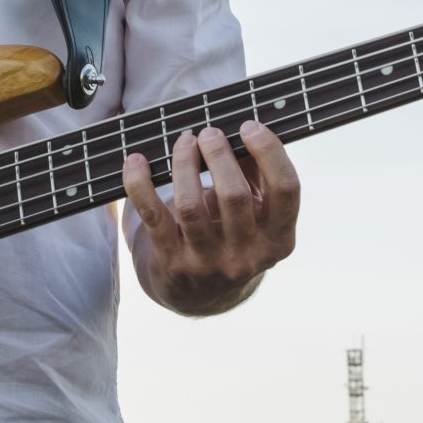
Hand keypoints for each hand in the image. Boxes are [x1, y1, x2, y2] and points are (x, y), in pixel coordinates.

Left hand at [121, 120, 299, 315]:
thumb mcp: (256, 214)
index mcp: (278, 240)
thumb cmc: (233, 237)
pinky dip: (141, 185)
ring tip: (183, 142)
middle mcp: (247, 256)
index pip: (286, 189)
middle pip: (233, 195)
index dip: (270, 151)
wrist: (201, 296)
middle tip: (208, 133)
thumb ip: (256, 174)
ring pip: (191, 205)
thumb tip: (245, 128)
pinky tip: (136, 162)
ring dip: (184, 165)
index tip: (248, 126)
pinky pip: (153, 217)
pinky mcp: (173, 263)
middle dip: (218, 155)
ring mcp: (208, 263)